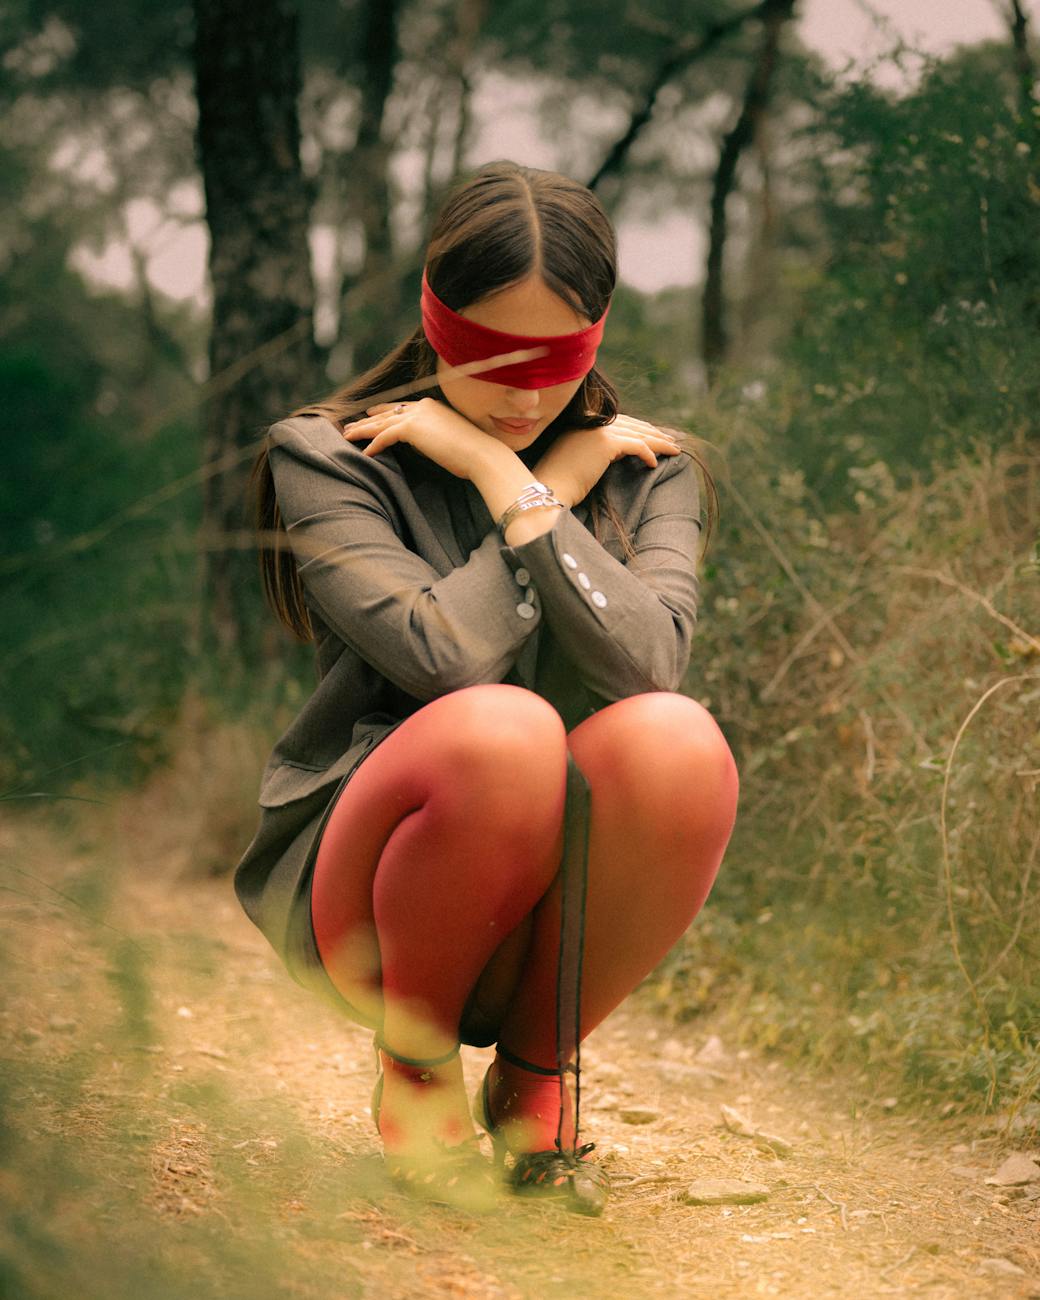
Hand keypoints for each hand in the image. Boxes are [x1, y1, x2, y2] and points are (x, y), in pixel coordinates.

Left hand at [343, 398, 499, 480]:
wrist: (481, 454)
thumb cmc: (470, 452)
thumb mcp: (448, 438)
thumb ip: (431, 435)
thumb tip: (419, 443)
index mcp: (431, 405)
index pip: (400, 408)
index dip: (382, 412)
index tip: (369, 414)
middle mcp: (421, 406)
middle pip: (386, 413)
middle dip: (367, 420)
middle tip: (350, 426)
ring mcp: (416, 415)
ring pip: (381, 423)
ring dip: (363, 430)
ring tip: (348, 437)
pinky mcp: (411, 428)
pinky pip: (385, 436)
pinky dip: (374, 444)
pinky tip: (366, 453)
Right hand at [532, 413, 681, 506]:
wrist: (549, 489)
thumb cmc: (561, 482)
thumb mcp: (580, 459)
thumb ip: (598, 449)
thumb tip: (622, 451)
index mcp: (584, 423)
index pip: (620, 422)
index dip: (640, 428)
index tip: (656, 436)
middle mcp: (592, 422)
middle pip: (632, 425)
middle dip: (654, 433)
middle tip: (672, 441)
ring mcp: (598, 430)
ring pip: (638, 434)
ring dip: (659, 442)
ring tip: (673, 450)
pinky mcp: (605, 443)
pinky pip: (636, 446)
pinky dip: (649, 453)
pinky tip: (654, 464)